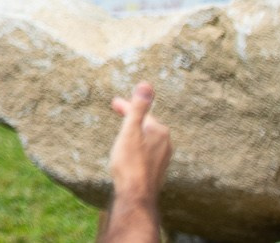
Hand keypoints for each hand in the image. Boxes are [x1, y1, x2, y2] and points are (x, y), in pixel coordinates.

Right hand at [107, 81, 171, 203]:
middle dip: (132, 117)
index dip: (127, 106)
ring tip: (123, 131)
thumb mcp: (130, 131)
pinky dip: (138, 145)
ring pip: (147, 138)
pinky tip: (131, 151)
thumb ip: (138, 107)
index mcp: (159, 131)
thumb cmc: (130, 163)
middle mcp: (166, 143)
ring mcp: (163, 157)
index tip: (114, 103)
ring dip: (136, 132)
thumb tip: (146, 84)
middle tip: (118, 110)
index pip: (141, 112)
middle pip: (146, 124)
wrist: (136, 195)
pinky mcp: (158, 169)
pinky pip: (148, 150)